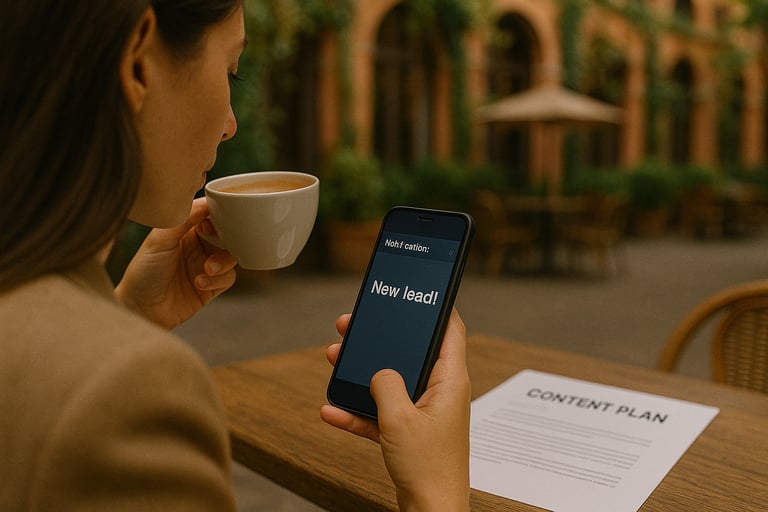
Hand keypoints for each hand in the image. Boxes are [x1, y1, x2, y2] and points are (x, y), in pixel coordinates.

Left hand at [115, 197, 237, 328]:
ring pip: (231, 256)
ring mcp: (205, 266)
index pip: (209, 215)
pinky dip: (218, 279)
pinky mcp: (211, 287)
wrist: (140, 310)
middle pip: (226, 234)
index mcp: (184, 230)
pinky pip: (228, 277)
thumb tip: (206, 202)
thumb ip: (183, 219)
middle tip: (217, 240)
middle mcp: (197, 246)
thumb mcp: (159, 240)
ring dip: (223, 261)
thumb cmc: (143, 272)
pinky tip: (199, 283)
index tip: (213, 220)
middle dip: (226, 237)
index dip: (217, 214)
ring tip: (207, 268)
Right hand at [321, 309, 470, 511]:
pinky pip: (381, 412)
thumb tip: (378, 370)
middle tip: (356, 324)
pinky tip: (331, 409)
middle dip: (382, 339)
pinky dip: (358, 410)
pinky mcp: (409, 431)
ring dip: (363, 372)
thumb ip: (385, 385)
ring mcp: (424, 411)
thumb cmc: (427, 467)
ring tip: (336, 357)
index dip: (437, 307)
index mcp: (449, 381)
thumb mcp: (399, 419)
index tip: (419, 291)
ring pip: (391, 380)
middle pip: (411, 352)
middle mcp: (440, 391)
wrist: (430, 510)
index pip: (450, 330)